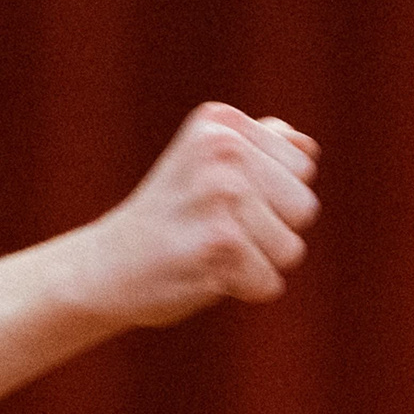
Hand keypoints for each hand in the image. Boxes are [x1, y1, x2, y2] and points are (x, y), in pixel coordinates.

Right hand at [59, 103, 320, 326]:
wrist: (105, 267)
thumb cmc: (168, 218)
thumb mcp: (205, 166)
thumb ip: (259, 147)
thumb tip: (308, 148)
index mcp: (221, 124)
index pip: (303, 168)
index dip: (271, 198)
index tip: (219, 202)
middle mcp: (222, 149)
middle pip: (304, 208)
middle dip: (271, 232)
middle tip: (215, 231)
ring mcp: (220, 194)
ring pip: (291, 249)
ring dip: (257, 263)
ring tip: (209, 251)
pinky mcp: (218, 242)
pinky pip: (269, 282)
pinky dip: (243, 289)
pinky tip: (202, 272)